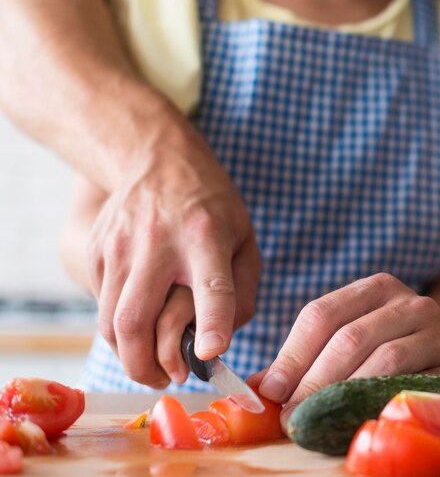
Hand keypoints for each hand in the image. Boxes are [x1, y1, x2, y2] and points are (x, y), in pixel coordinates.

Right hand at [87, 131, 260, 387]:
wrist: (156, 157)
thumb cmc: (211, 203)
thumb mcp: (244, 234)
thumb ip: (243, 286)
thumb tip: (221, 339)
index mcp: (206, 234)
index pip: (210, 285)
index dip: (212, 323)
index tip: (209, 355)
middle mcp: (158, 241)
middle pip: (137, 319)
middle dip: (146, 367)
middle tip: (166, 380)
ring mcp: (120, 244)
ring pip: (111, 322)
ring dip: (129, 356)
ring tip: (150, 363)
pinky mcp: (98, 248)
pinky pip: (101, 304)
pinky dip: (117, 327)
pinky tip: (138, 321)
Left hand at [247, 273, 439, 427]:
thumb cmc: (396, 358)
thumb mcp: (353, 348)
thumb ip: (308, 362)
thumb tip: (256, 388)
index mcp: (371, 288)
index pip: (320, 314)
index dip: (292, 354)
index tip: (271, 391)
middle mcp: (402, 298)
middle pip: (346, 336)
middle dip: (312, 380)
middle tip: (290, 416)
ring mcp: (432, 323)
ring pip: (377, 357)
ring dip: (341, 393)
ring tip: (317, 420)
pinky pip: (410, 378)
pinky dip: (378, 399)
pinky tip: (358, 416)